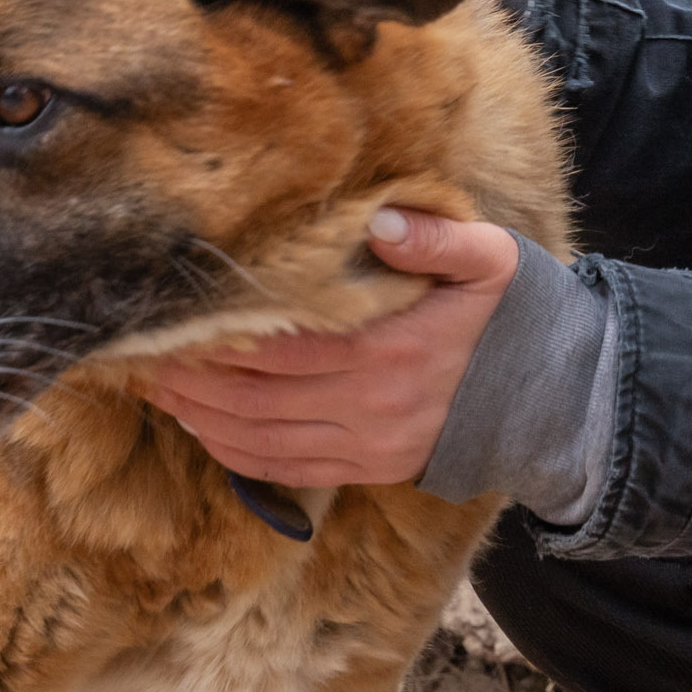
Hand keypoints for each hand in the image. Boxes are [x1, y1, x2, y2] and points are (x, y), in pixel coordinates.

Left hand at [130, 210, 518, 488]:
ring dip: (196, 417)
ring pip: (256, 439)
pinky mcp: (366, 468)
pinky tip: (200, 425)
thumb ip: (435, 238)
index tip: (167, 316)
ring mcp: (364, 444)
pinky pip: (282, 469)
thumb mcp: (491, 259)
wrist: (556, 400)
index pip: (277, 347)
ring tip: (153, 385)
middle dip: (187, 378)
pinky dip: (231, 452)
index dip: (215, 339)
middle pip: (250, 397)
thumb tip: (378, 222)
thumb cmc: (514, 318)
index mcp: (386, 349)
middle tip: (136, 351)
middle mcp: (367, 405)